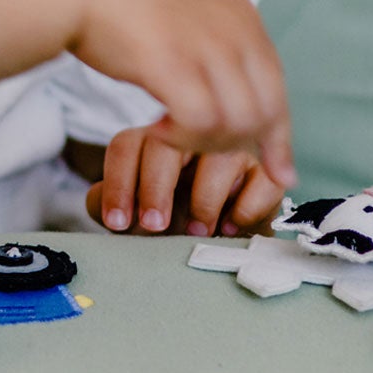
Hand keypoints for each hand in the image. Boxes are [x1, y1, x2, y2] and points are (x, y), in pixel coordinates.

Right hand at [68, 0, 294, 186]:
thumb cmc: (122, 6)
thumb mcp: (189, 18)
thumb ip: (218, 50)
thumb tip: (240, 95)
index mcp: (241, 15)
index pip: (277, 88)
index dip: (279, 136)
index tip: (277, 171)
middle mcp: (233, 28)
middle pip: (265, 111)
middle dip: (239, 144)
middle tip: (198, 147)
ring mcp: (204, 45)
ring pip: (237, 123)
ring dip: (205, 143)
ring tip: (170, 134)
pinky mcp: (171, 62)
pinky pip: (200, 122)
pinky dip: (182, 139)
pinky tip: (155, 130)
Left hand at [84, 126, 286, 236]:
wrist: (217, 237)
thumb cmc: (170, 218)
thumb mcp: (132, 213)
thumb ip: (107, 205)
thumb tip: (107, 206)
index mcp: (149, 140)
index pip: (127, 146)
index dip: (119, 184)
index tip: (119, 222)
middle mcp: (190, 136)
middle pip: (169, 143)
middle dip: (156, 188)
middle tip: (155, 226)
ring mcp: (230, 147)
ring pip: (218, 155)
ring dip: (204, 200)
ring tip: (196, 232)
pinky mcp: (265, 170)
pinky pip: (262, 179)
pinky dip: (246, 208)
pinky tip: (232, 227)